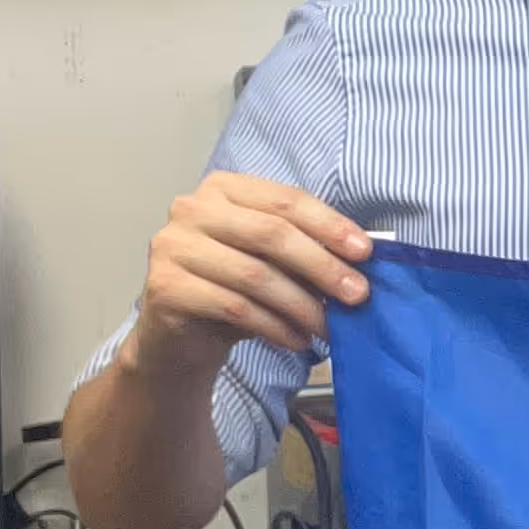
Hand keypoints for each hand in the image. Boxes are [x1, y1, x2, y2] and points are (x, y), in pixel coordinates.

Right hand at [126, 174, 373, 371]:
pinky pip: (234, 307)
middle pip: (272, 234)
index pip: (285, 199)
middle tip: (357, 295)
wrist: (179, 339)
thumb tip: (359, 261)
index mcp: (223, 188)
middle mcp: (191, 209)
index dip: (329, 225)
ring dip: (301, 305)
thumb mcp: (270, 261)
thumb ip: (304, 250)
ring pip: (255, 275)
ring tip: (327, 327)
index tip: (365, 252)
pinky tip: (296, 340)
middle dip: (322, 266)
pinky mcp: (164, 286)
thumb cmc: (231, 290)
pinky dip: (274, 326)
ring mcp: (172, 246)